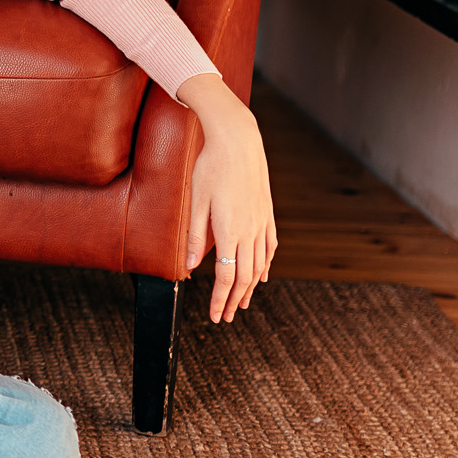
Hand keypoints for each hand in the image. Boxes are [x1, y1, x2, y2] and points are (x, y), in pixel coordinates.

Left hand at [176, 74, 278, 322]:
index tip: (216, 316)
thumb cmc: (211, 168)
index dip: (220, 300)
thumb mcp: (195, 202)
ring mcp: (261, 222)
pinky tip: (262, 275)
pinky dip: (266, 265)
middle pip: (244, 276)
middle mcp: (249, 230)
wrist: (238, 141)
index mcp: (229, 231)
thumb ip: (194, 236)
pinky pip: (269, 246)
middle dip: (235, 300)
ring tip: (243, 303)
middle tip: (227, 317)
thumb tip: (187, 267)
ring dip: (250, 287)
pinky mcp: (267, 212)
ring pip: (259, 265)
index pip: (225, 277)